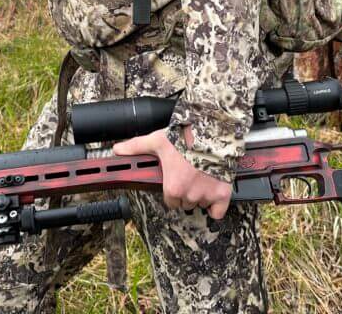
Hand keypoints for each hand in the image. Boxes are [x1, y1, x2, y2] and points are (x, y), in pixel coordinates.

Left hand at [112, 126, 232, 218]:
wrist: (211, 130)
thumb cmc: (184, 137)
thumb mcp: (157, 140)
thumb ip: (136, 147)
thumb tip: (119, 149)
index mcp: (173, 187)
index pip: (171, 201)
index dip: (173, 191)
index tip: (176, 182)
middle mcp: (190, 195)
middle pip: (186, 203)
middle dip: (187, 192)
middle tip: (189, 176)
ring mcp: (207, 195)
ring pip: (201, 204)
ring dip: (201, 195)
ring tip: (201, 177)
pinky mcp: (223, 193)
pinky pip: (218, 211)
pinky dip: (216, 205)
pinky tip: (213, 193)